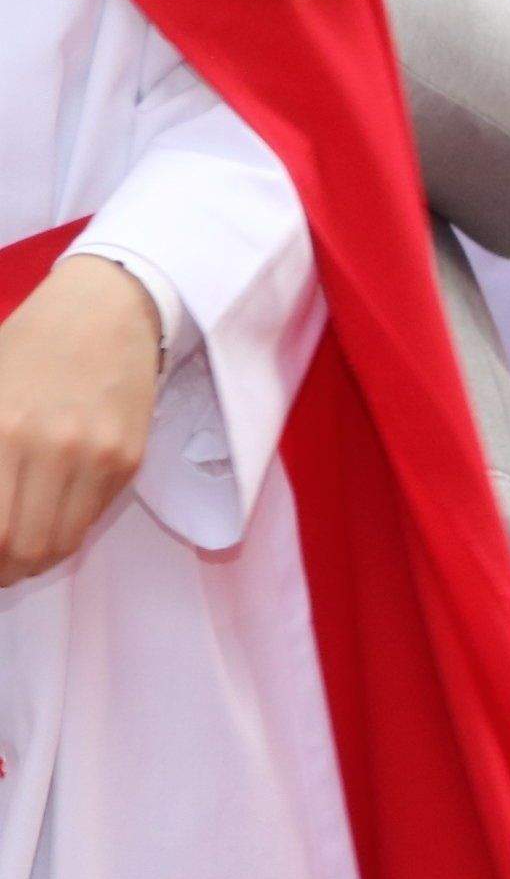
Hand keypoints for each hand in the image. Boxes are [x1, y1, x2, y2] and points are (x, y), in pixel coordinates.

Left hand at [0, 255, 163, 585]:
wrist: (106, 309)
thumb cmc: (27, 346)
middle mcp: (48, 449)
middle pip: (23, 548)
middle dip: (4, 569)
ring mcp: (95, 456)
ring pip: (61, 543)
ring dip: (35, 559)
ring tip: (20, 549)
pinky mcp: (129, 459)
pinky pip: (91, 517)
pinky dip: (66, 527)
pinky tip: (52, 512)